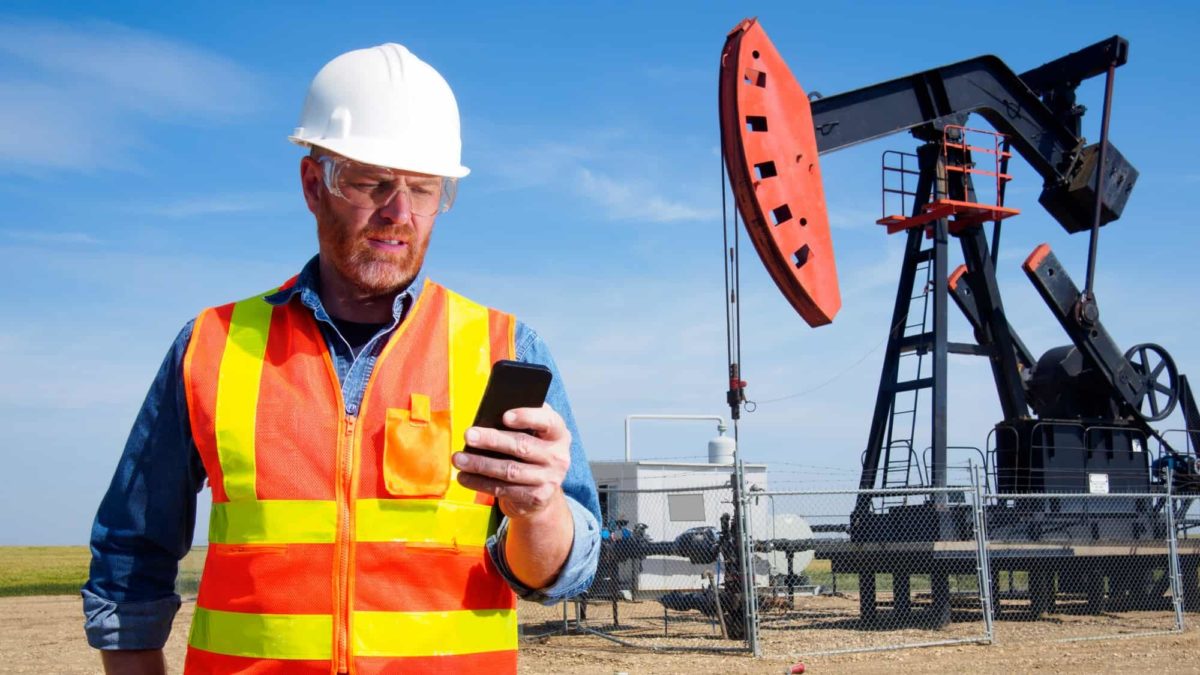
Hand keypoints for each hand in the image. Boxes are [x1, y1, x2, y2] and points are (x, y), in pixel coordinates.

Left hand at [453, 404, 569, 520]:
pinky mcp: (535, 498)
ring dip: (480, 464)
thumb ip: (520, 424)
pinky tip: (464, 476)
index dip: (527, 417)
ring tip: (458, 458)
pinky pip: (503, 489)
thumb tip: (488, 416)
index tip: (504, 416)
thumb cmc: (530, 453)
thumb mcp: (533, 435)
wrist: (541, 492)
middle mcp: (558, 456)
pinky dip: (480, 483)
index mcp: (558, 434)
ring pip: (510, 470)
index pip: (547, 421)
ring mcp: (548, 479)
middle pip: (522, 446)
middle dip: (492, 440)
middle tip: (468, 435)